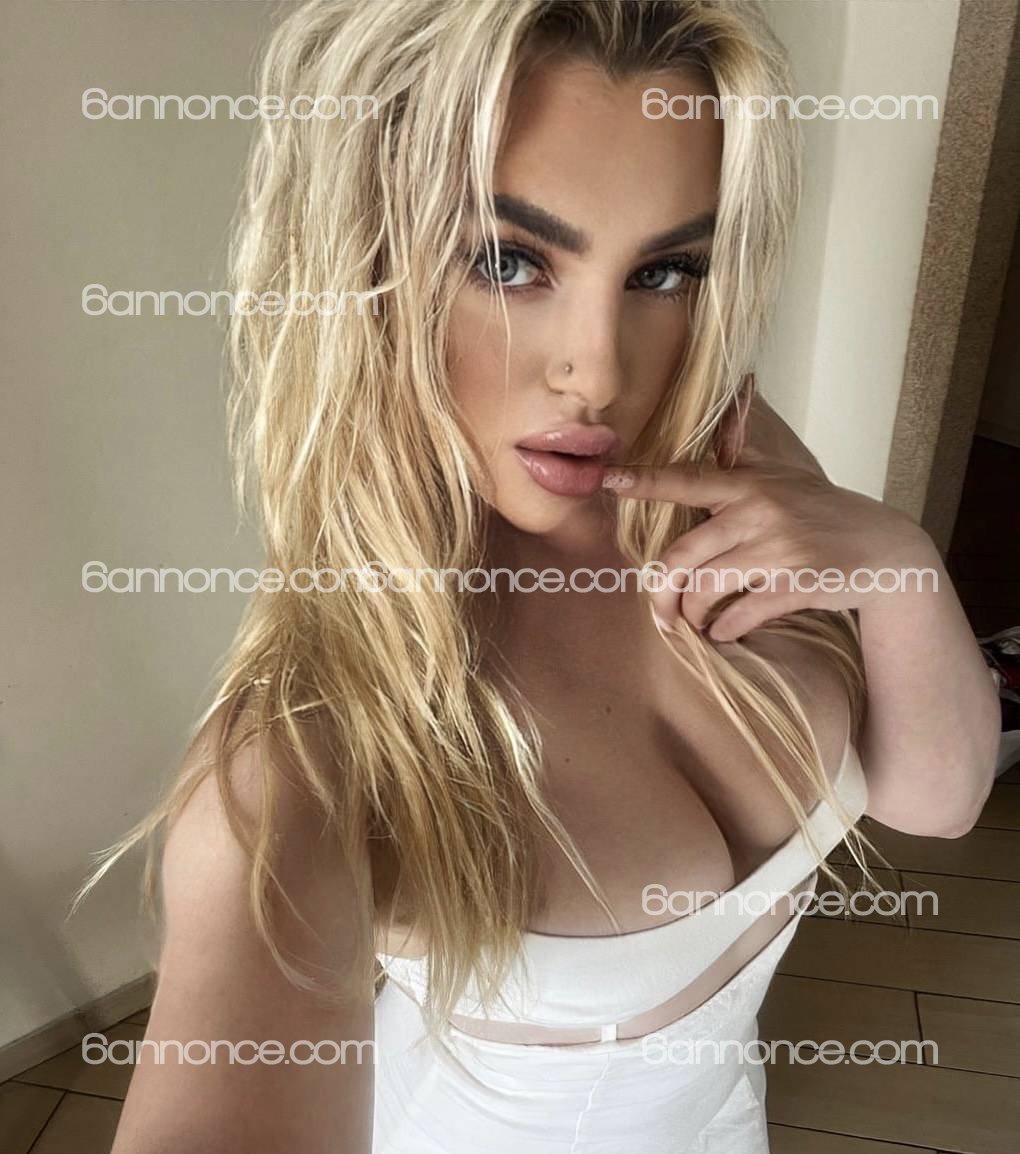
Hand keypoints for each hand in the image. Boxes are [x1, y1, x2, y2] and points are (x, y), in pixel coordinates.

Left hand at [602, 384, 935, 641]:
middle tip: (660, 615)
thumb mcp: (783, 475)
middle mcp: (757, 513)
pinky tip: (723, 633)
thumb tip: (736, 389)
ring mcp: (776, 550)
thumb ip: (746, 450)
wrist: (883, 550)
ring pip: (705, 588)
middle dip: (660, 593)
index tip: (608, 479)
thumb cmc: (821, 511)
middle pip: (681, 556)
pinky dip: (724, 630)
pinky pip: (739, 614)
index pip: (686, 480)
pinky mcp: (795, 584)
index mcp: (748, 486)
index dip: (645, 481)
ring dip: (690, 615)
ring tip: (692, 623)